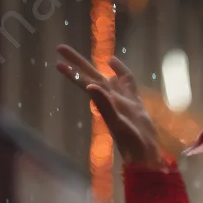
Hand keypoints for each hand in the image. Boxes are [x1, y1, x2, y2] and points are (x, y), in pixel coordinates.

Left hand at [56, 45, 165, 169]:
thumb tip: (90, 86)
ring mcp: (122, 99)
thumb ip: (105, 105)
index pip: (84, 82)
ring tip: (81, 54)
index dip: (72, 73)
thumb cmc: (131, 142)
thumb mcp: (117, 124)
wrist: (145, 154)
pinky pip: (126, 81)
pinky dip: (120, 70)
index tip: (57, 62)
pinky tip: (112, 62)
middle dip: (76, 62)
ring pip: (106, 77)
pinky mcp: (135, 103)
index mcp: (104, 101)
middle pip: (91, 75)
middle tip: (60, 48)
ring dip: (94, 65)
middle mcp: (110, 98)